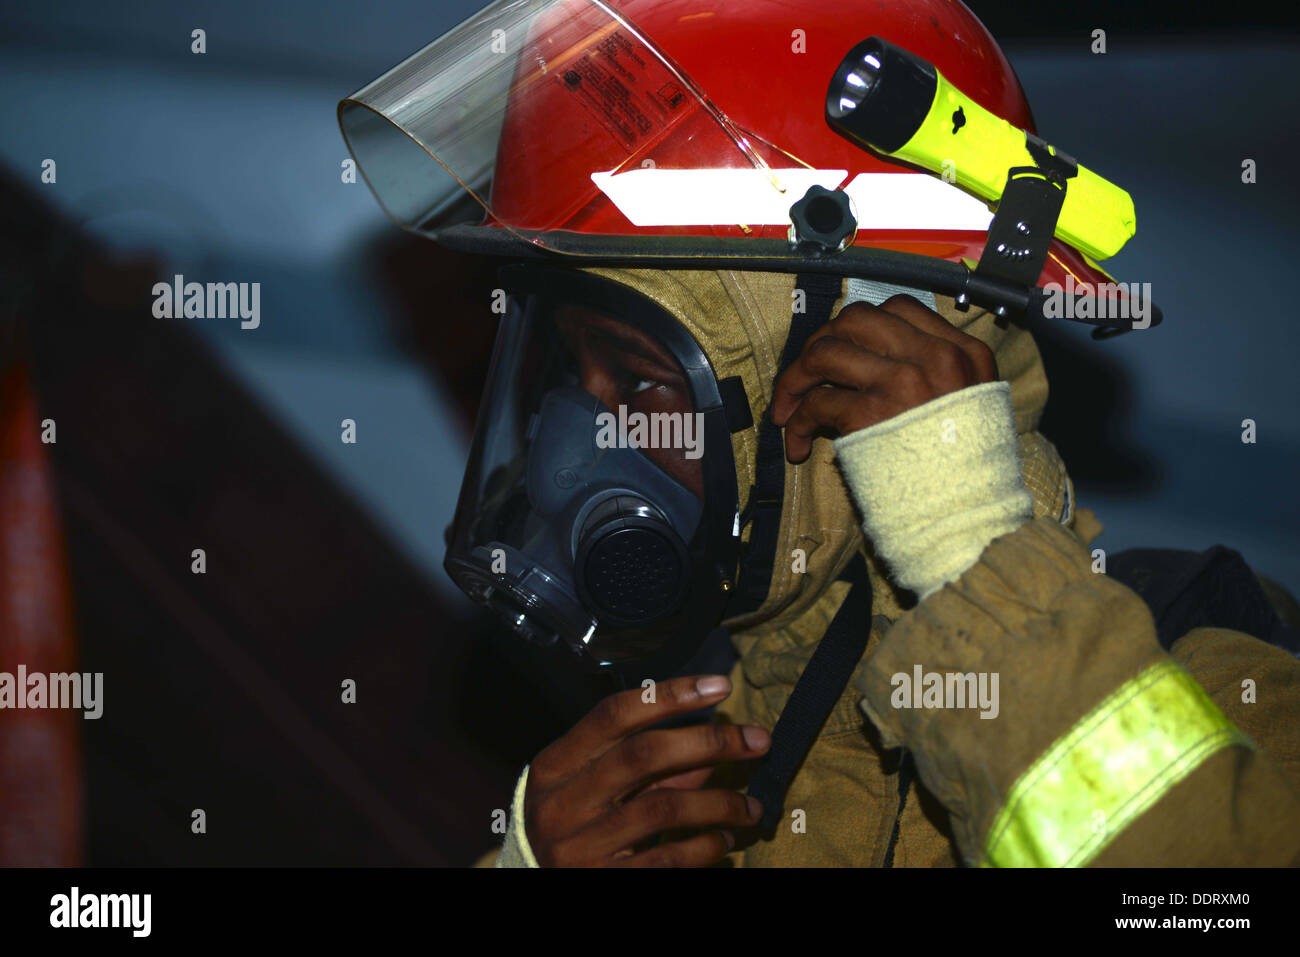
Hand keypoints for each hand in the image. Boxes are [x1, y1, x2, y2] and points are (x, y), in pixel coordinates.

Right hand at [524, 675, 768, 866]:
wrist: (536, 883)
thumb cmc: (573, 826)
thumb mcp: (595, 785)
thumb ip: (648, 765)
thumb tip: (712, 745)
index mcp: (555, 765)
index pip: (614, 713)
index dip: (670, 695)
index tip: (721, 684)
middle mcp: (561, 803)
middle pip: (644, 754)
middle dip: (710, 742)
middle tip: (759, 740)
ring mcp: (578, 847)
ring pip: (664, 808)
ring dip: (720, 803)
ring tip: (752, 807)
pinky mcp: (603, 882)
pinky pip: (668, 860)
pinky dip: (705, 848)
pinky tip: (725, 842)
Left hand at [771, 295, 996, 462]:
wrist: (969, 513)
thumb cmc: (965, 470)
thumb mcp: (974, 406)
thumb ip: (938, 376)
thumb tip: (877, 362)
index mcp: (964, 353)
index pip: (899, 308)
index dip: (859, 325)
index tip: (843, 349)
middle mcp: (934, 358)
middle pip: (855, 319)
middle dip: (819, 342)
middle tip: (806, 375)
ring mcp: (902, 382)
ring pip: (824, 352)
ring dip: (794, 379)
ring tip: (786, 408)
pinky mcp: (871, 414)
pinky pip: (815, 402)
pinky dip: (795, 422)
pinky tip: (796, 444)